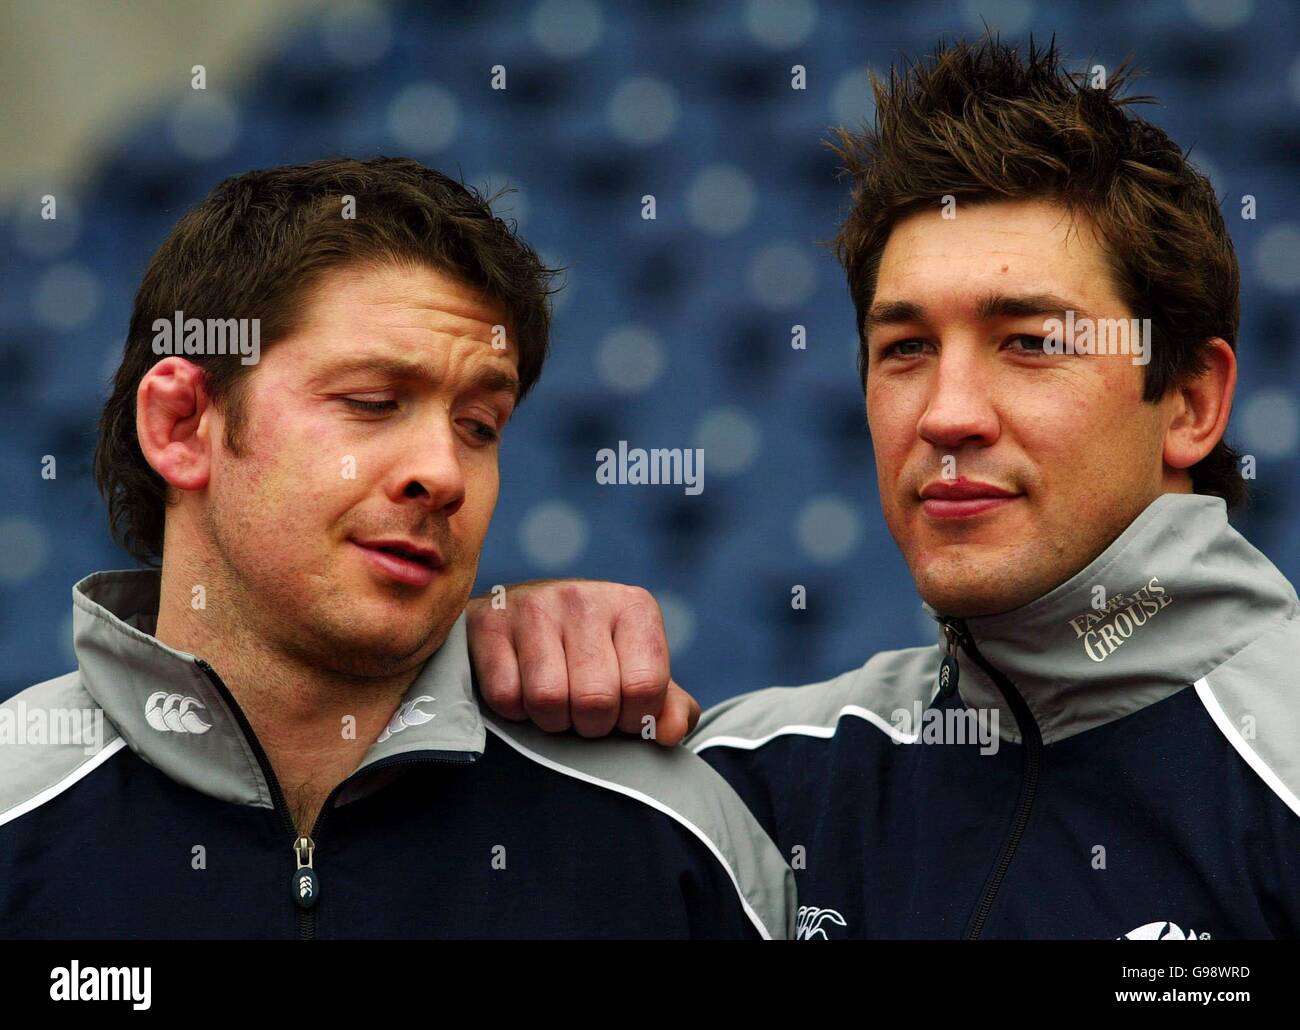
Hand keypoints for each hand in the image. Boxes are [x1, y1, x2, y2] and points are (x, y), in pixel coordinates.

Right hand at [466, 580, 700, 745]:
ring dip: (552, 721)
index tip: (623, 715)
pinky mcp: (489, 622)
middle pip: (596, 699)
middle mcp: (585, 597)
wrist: (522, 618)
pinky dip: (516, 711)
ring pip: (548, 700)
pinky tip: (523, 690)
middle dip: (591, 725)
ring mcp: (534, 605)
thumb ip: (667, 706)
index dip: (633, 719)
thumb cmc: (593, 656)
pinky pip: (506, 696)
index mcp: (633, 606)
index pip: (645, 687)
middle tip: (584, 714)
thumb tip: (670, 732)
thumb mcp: (638, 672)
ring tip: (556, 705)